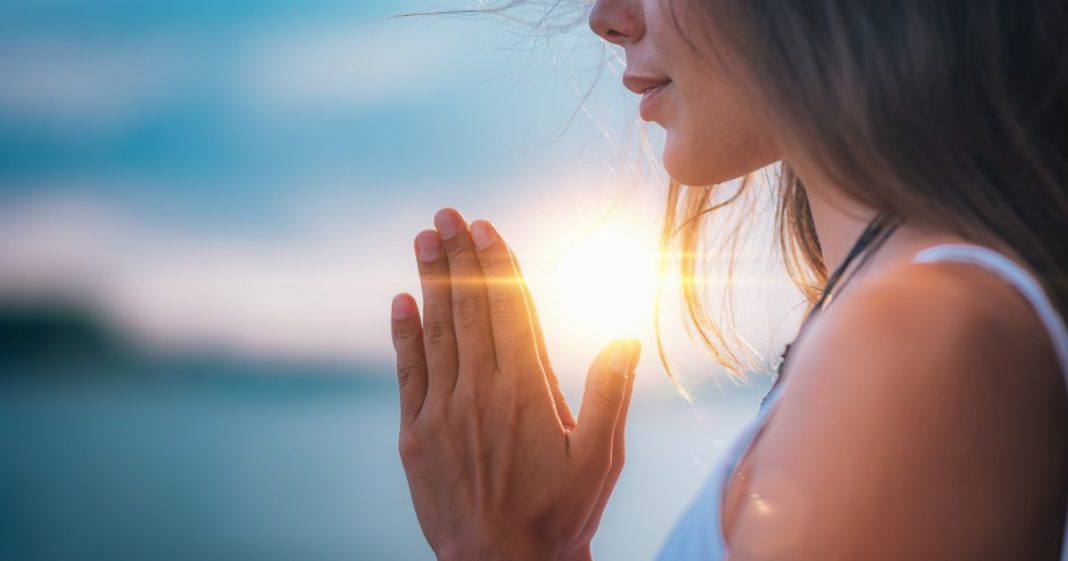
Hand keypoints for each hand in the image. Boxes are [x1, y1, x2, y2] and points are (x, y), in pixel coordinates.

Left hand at [390, 208, 638, 560]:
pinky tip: (400, 301)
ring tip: (424, 239)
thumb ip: (611, 393)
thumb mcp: (601, 458)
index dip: (496, 264)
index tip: (485, 226)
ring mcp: (443, 411)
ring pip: (437, 332)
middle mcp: (481, 391)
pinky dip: (404, 334)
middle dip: (458, 257)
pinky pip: (408, 372)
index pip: (510, 310)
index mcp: (528, 390)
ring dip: (429, 281)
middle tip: (445, 214)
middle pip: (469, 309)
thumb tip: (625, 335)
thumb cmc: (560, 514)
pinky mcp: (415, 434)